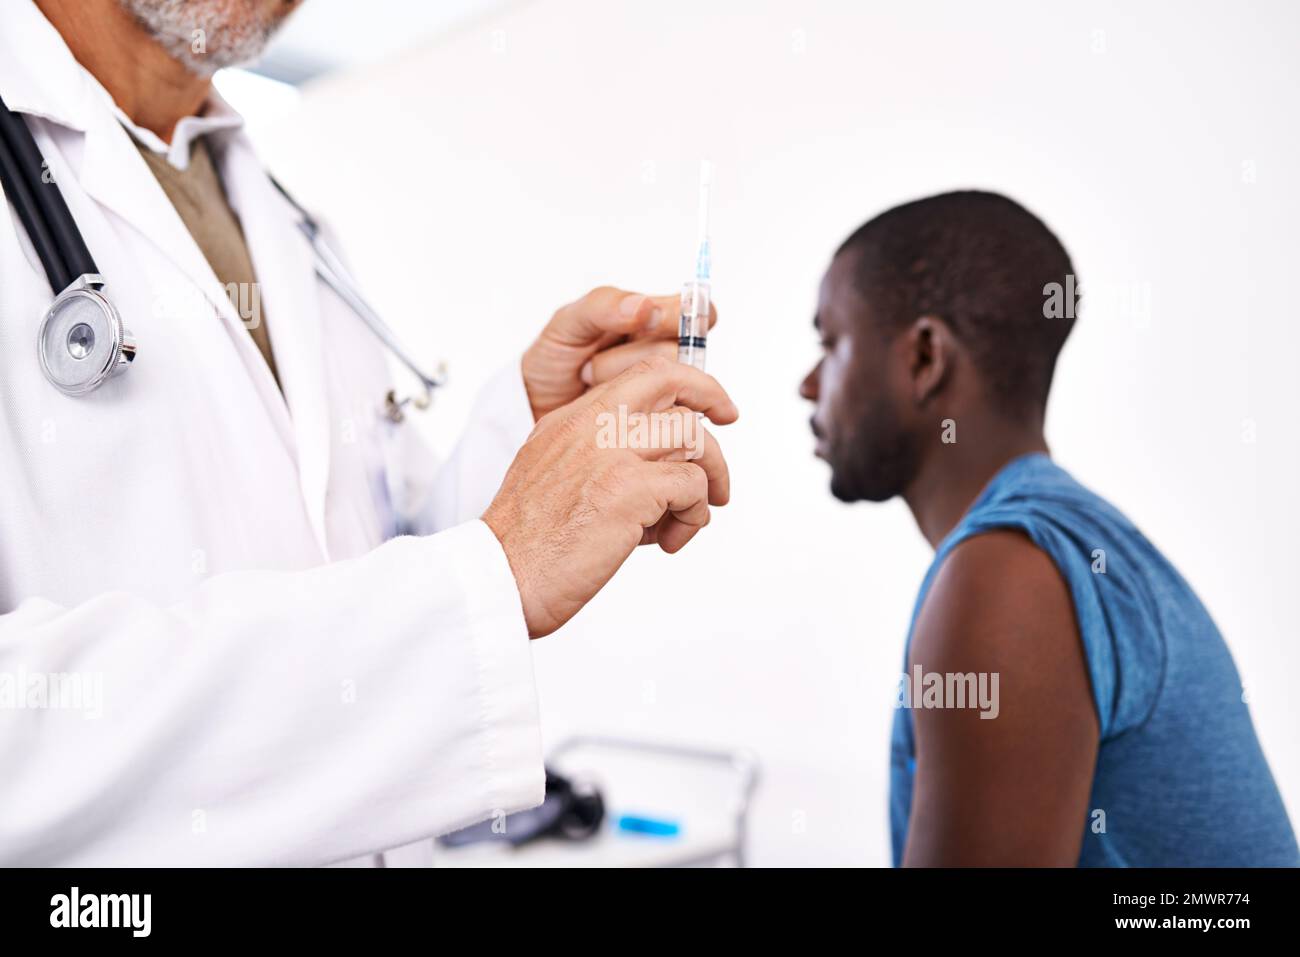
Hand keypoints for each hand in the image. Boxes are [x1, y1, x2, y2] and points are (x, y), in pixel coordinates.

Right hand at [484, 355, 736, 637]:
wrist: (499, 579)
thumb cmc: (528, 544)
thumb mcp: (553, 475)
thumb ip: (596, 454)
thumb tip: (660, 462)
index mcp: (570, 418)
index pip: (641, 374)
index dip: (686, 384)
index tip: (709, 408)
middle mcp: (589, 425)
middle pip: (671, 382)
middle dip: (713, 400)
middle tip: (729, 425)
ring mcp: (609, 454)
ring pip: (692, 437)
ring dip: (706, 480)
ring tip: (687, 518)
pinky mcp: (627, 490)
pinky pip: (691, 487)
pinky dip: (693, 518)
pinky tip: (668, 541)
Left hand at [520, 286, 717, 419]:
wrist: (537, 406)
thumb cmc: (556, 359)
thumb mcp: (568, 323)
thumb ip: (605, 306)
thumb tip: (646, 307)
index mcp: (655, 317)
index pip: (700, 314)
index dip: (679, 320)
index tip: (645, 324)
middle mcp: (667, 352)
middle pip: (678, 354)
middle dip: (625, 358)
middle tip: (589, 363)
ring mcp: (665, 388)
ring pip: (667, 384)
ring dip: (617, 381)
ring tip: (588, 382)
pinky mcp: (657, 421)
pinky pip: (662, 416)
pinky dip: (625, 409)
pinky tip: (599, 404)